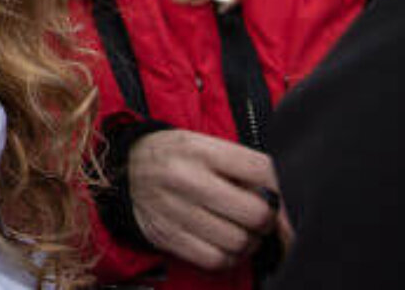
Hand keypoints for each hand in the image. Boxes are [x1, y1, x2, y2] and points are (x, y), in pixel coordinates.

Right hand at [126, 128, 279, 271]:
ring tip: (241, 231)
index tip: (276, 198)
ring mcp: (173, 209)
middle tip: (259, 218)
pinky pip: (215, 259)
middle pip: (255, 213)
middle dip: (266, 220)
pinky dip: (228, 257)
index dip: (279, 190)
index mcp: (199, 149)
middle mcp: (185, 178)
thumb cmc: (174, 157)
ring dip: (249, 242)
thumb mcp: (204, 145)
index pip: (262, 171)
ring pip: (238, 241)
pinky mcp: (166, 235)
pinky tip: (223, 244)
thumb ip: (243, 167)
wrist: (121, 168)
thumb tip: (283, 207)